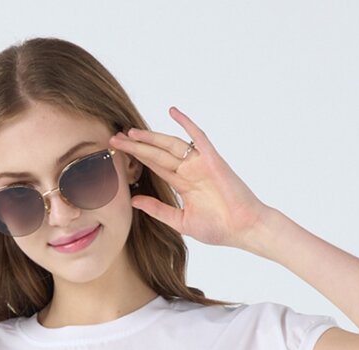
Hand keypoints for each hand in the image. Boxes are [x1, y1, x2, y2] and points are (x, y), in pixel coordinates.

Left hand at [109, 107, 269, 251]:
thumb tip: (134, 200)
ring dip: (152, 138)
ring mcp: (200, 164)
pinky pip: (198, 137)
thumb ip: (158, 209)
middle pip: (157, 154)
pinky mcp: (212, 160)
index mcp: (183, 184)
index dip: (136, 158)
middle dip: (136, 146)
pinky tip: (172, 112)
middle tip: (115, 139)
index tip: (117, 152)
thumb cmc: (219, 228)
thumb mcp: (180, 221)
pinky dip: (186, 123)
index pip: (155, 166)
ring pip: (171, 145)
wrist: (244, 228)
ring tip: (131, 132)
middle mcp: (189, 171)